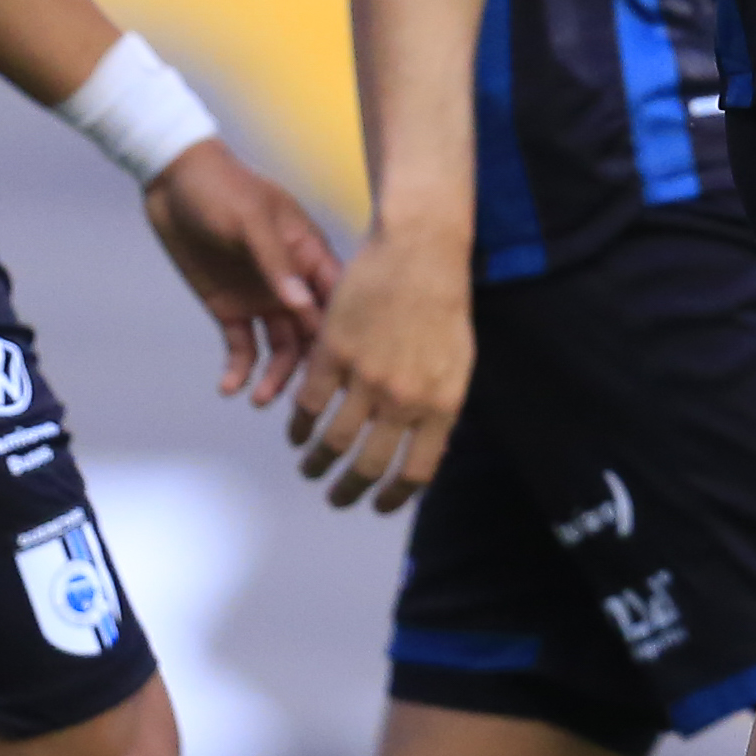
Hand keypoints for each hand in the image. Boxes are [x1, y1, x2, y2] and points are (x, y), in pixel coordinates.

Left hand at [144, 140, 340, 406]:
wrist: (173, 182)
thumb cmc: (222, 189)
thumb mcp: (252, 219)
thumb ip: (277, 261)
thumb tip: (303, 305)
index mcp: (310, 255)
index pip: (337, 299)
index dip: (344, 333)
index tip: (345, 369)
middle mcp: (292, 283)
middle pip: (313, 334)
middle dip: (311, 368)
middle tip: (302, 404)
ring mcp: (262, 298)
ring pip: (280, 348)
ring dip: (275, 376)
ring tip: (259, 400)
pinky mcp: (230, 310)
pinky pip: (241, 348)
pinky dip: (238, 370)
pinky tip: (229, 388)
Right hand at [288, 220, 472, 511]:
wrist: (419, 250)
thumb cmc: (444, 304)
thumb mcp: (458, 363)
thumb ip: (441, 409)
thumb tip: (430, 451)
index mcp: (441, 404)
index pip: (416, 472)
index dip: (394, 497)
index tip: (379, 505)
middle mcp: (404, 398)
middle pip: (369, 465)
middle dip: (349, 491)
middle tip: (338, 498)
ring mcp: (366, 376)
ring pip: (333, 440)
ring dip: (317, 464)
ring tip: (311, 470)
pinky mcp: (334, 352)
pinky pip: (309, 403)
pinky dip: (299, 426)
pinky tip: (297, 433)